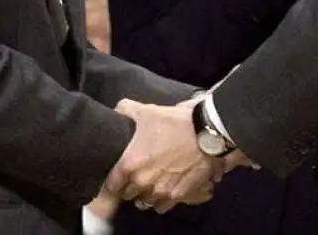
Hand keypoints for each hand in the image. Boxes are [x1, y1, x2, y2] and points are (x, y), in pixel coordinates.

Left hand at [106, 99, 221, 212]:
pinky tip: (164, 190)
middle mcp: (143, 182)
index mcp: (130, 164)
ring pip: (145, 203)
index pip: (112, 184)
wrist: (205, 133)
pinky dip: (161, 201)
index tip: (117, 174)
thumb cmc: (173, 121)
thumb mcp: (146, 111)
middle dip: (129, 186)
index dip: (113, 179)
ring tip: (149, 184)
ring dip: (144, 195)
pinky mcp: (178, 196)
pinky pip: (163, 207)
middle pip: (127, 195)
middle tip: (135, 175)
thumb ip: (126, 110)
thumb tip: (117, 111)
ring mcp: (161, 192)